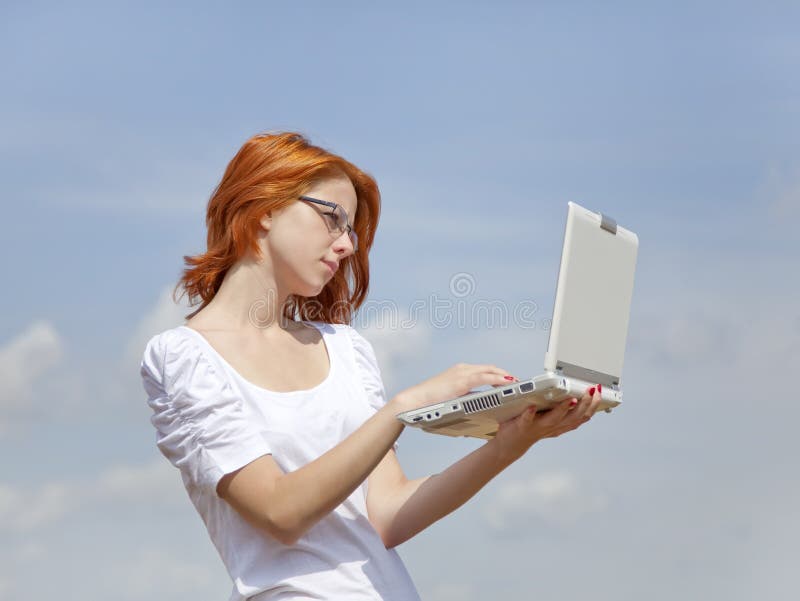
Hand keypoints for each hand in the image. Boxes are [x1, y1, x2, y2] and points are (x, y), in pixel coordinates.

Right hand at [392, 363, 515, 412]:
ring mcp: (462, 373)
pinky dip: (498, 379)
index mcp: (459, 372)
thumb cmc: (430, 403)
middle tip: (517, 382)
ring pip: (490, 370)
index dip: (497, 374)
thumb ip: (464, 397)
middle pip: (489, 368)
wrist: (415, 401)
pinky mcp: (461, 381)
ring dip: (505, 376)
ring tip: (516, 383)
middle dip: (504, 374)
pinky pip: (485, 377)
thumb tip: (477, 403)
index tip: (508, 380)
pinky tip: (507, 384)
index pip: (483, 370)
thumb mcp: (451, 398)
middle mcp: (462, 369)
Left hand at [492, 385, 602, 461]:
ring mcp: (538, 427)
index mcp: (560, 424)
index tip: (599, 392)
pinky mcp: (522, 426)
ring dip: (563, 409)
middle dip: (585, 404)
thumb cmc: (531, 427)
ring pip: (554, 420)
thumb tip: (574, 391)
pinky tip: (531, 407)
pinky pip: (526, 420)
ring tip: (570, 399)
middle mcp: (552, 427)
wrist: (511, 444)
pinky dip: (529, 414)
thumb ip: (562, 408)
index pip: (582, 416)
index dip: (593, 405)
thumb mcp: (551, 418)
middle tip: (591, 391)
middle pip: (573, 418)